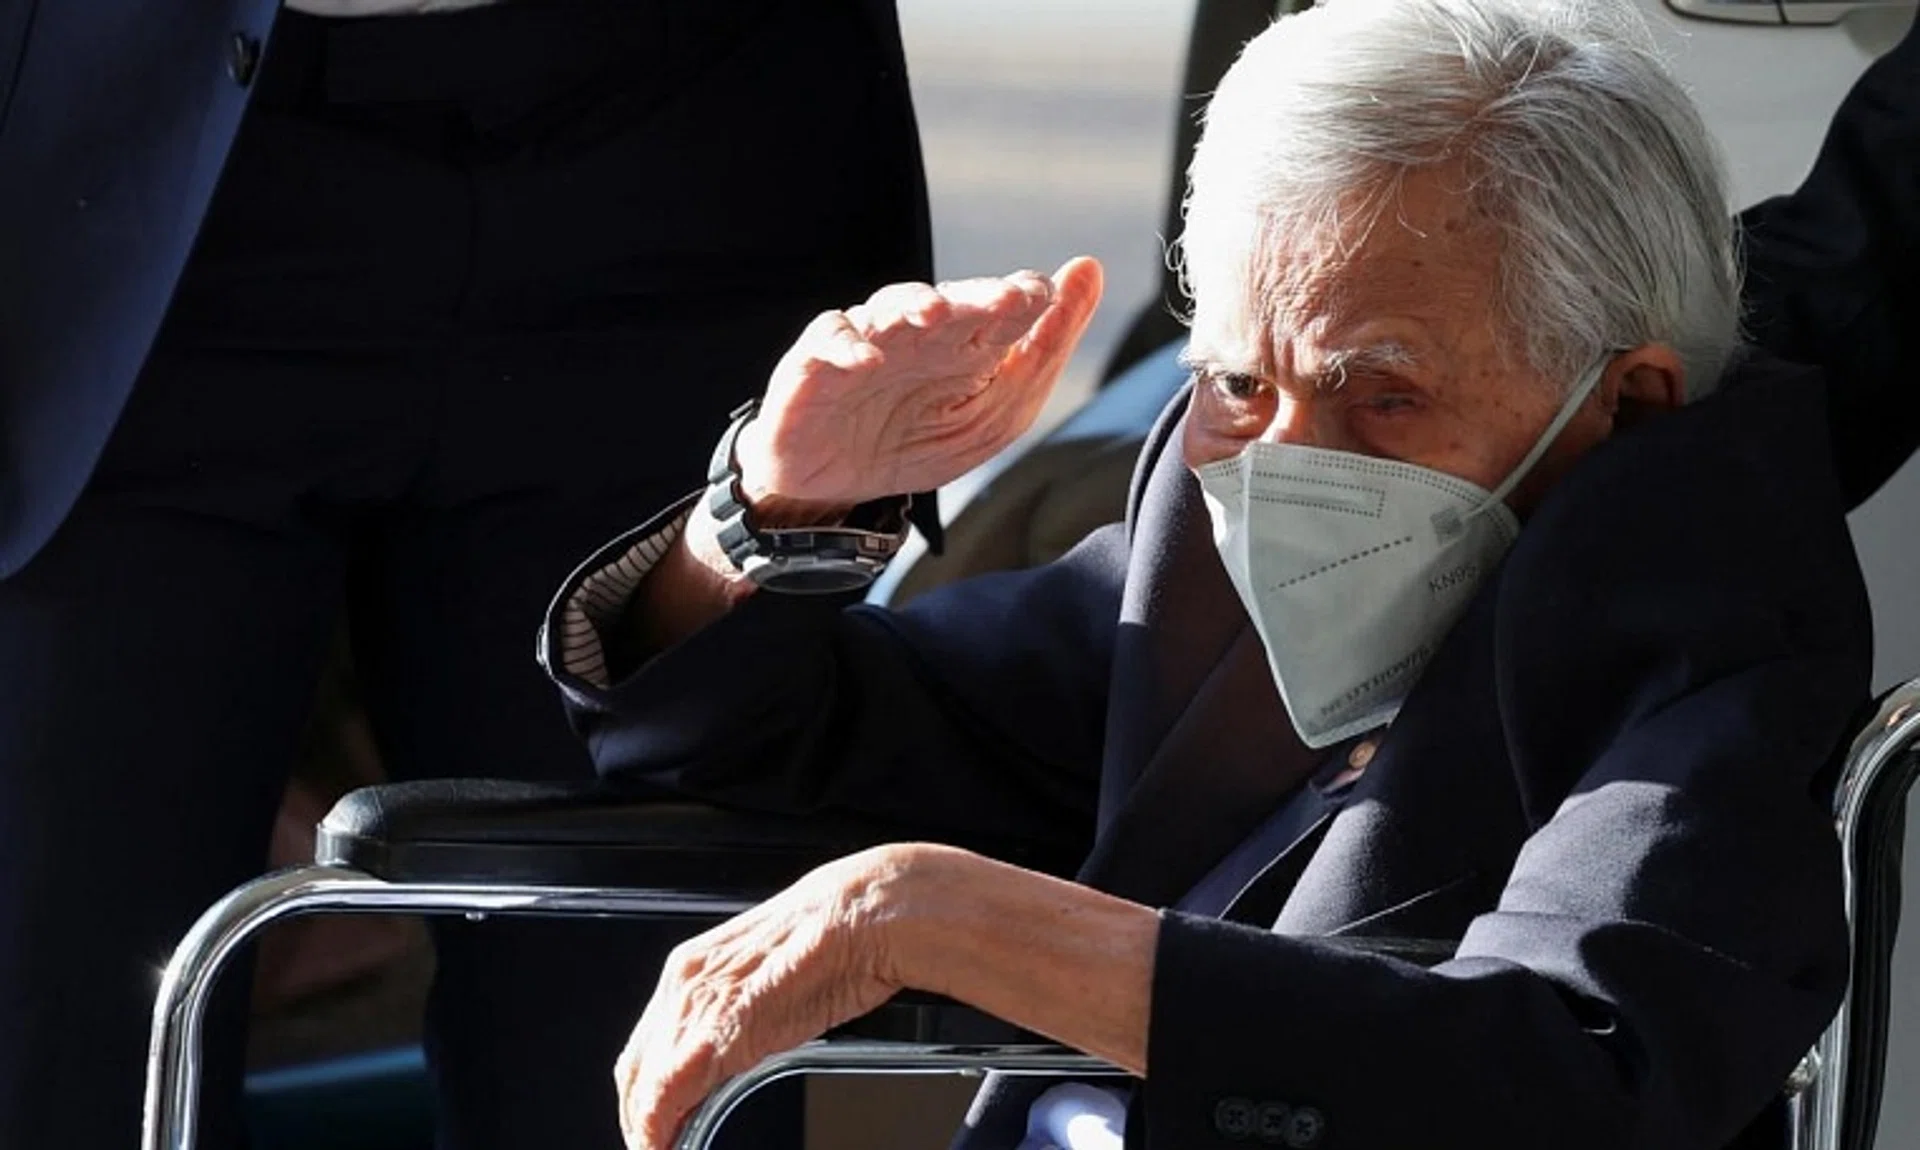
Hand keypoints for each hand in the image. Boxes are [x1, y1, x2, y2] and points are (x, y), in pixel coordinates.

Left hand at [612, 847, 915, 1149]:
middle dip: (640, 1116)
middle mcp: (683, 983)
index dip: (645, 1091)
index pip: (647, 1044)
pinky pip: (667, 1092)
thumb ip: (742, 1013)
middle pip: (636, 1069)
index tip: (656, 1124)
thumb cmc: (835, 941)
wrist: (862, 913)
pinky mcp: (716, 1032)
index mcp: (692, 968)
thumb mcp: (772, 979)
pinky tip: (665, 1146)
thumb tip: (737, 1050)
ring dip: (649, 1128)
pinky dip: (659, 1128)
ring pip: (644, 1084)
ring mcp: (696, 1006)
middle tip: (658, 1147)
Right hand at [736, 257, 1104, 512]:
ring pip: (891, 307)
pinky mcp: (815, 362)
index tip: (1051, 295)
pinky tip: (866, 359)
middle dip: (980, 296)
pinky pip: (829, 341)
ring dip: (915, 305)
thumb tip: (1089, 270)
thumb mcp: (993, 417)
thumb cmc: (913, 442)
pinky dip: (846, 346)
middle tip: (1010, 298)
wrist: (832, 488)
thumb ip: (1043, 352)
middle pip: (953, 300)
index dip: (1026, 297)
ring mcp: (868, 342)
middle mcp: (919, 335)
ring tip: (938, 313)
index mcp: (967, 345)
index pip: (1004, 307)